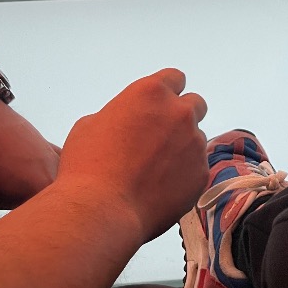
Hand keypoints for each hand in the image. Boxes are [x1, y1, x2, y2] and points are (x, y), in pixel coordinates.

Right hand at [57, 69, 208, 242]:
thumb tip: (129, 121)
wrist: (101, 210)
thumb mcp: (91, 124)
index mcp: (151, 93)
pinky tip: (159, 189)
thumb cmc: (86, 166)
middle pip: (195, 104)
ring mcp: (194, 143)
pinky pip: (196, 168)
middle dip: (181, 116)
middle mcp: (179, 113)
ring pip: (195, 139)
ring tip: (153, 171)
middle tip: (161, 136)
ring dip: (181, 148)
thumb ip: (121, 114)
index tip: (161, 104)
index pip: (175, 78)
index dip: (168, 91)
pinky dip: (183, 175)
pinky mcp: (201, 172)